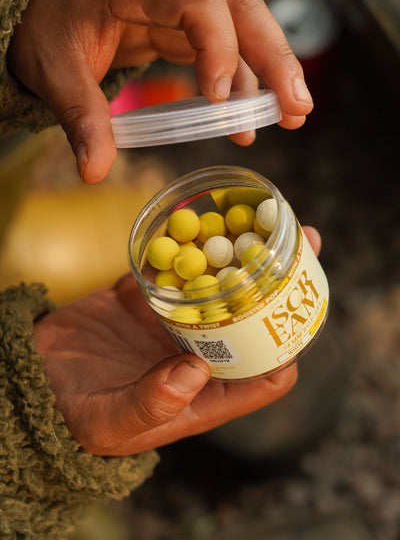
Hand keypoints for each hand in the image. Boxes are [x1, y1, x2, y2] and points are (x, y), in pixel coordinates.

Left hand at [8, 0, 312, 184]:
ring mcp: (185, 7)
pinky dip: (245, 85)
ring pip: (245, 28)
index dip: (217, 45)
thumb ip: (79, 115)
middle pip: (239, 8)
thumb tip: (94, 171)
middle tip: (296, 105)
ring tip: (292, 116)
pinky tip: (251, 120)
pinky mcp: (188, 31)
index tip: (219, 98)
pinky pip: (228, 52)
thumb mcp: (53, 67)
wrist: (56, 4)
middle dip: (274, 57)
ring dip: (273, 72)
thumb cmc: (52, 24)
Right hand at [33, 226, 320, 455]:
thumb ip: (151, 402)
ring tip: (268, 217)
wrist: (33, 376)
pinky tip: (206, 214)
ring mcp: (173, 321)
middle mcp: (198, 353)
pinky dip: (189, 242)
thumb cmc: (75, 413)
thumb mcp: (111, 420)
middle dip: (278, 282)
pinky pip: (175, 265)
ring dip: (244, 254)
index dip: (288, 349)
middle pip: (252, 318)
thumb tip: (196, 373)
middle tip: (303, 241)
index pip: (263, 378)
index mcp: (203, 393)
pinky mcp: (146, 295)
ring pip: (219, 284)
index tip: (299, 310)